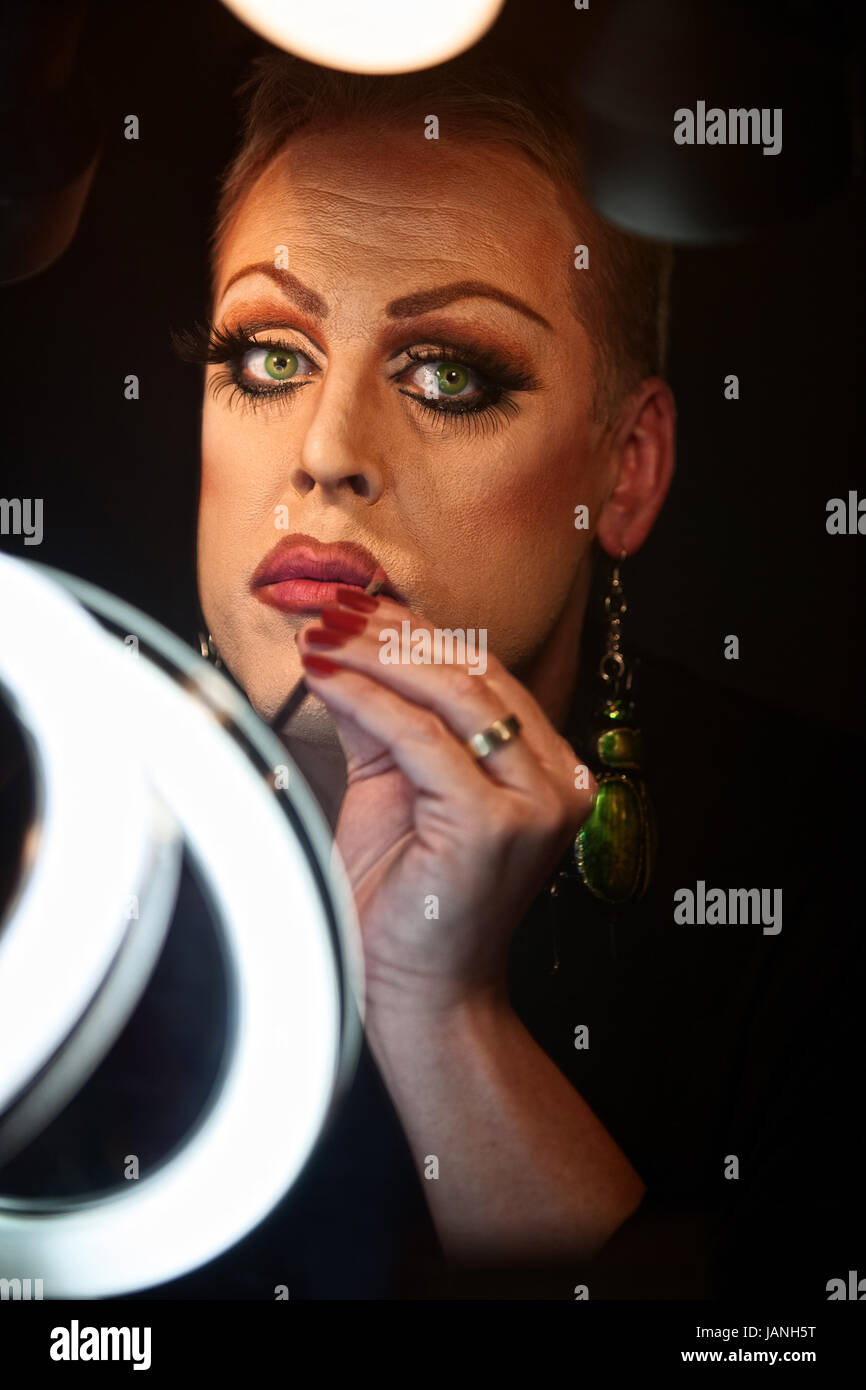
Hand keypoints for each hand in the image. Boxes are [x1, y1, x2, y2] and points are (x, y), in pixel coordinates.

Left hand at [295, 590, 595, 1017]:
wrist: (420, 993)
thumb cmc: (407, 899)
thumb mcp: (396, 790)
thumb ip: (386, 722)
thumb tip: (347, 650)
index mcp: (544, 768)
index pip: (483, 675)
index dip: (417, 632)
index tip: (357, 606)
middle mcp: (556, 781)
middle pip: (472, 674)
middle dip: (394, 633)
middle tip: (330, 610)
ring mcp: (536, 803)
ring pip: (452, 695)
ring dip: (376, 655)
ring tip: (320, 634)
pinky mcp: (497, 825)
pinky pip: (422, 740)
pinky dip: (367, 699)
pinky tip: (325, 677)